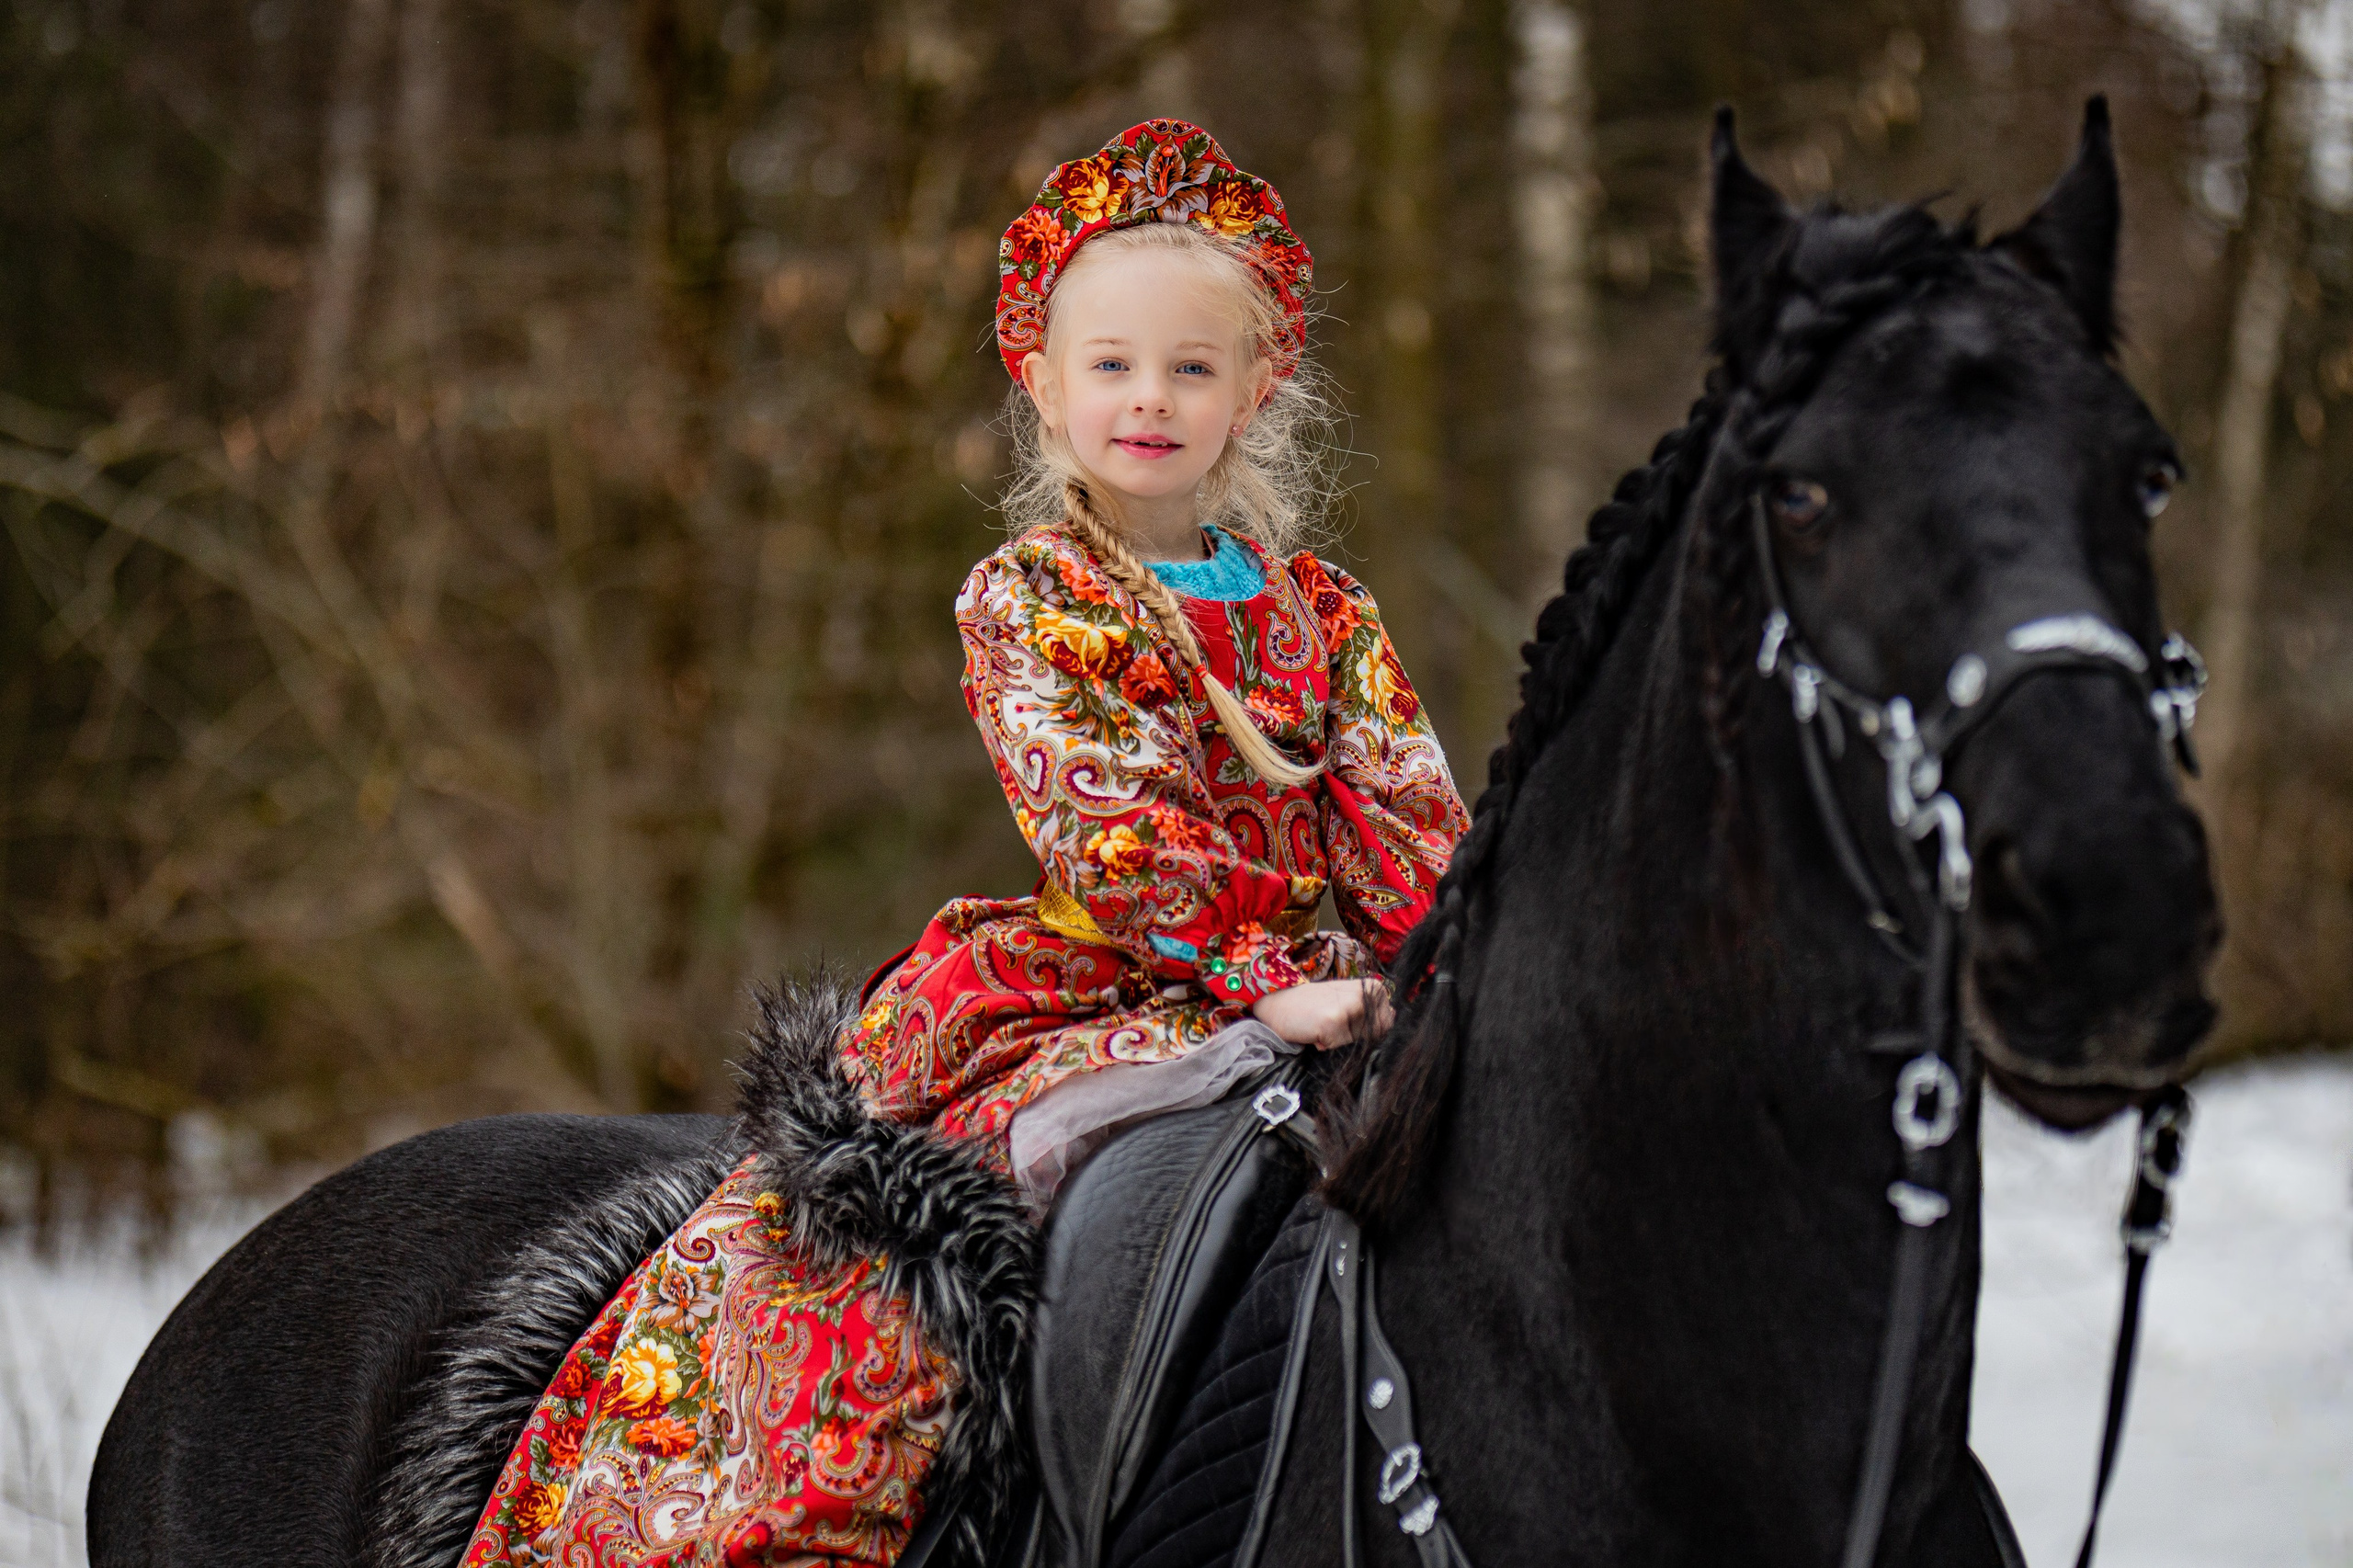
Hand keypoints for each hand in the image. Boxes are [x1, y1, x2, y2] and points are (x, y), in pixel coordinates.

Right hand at [1250, 979, 1393, 1050]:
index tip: (1349, 1022)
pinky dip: (1325, 1045)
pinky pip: (1337, 1047)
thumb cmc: (1313, 1004)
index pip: (1389, 1024)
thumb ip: (1371, 1011)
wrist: (1277, 1002)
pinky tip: (1314, 1031)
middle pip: (1376, 1036)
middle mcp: (1364, 995)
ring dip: (1340, 1043)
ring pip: (1357, 1044)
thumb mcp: (1346, 1000)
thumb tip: (1394, 1020)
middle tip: (1334, 1024)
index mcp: (1372, 988)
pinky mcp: (1333, 1023)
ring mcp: (1349, 1008)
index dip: (1369, 1031)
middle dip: (1356, 1038)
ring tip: (1323, 1026)